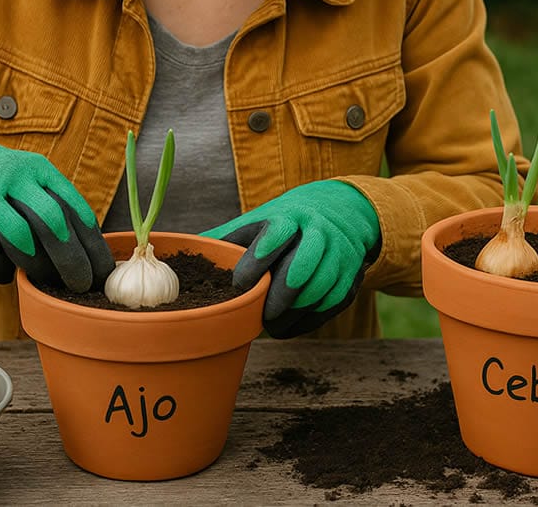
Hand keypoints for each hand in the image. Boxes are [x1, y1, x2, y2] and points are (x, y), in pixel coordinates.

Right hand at [0, 142, 113, 291]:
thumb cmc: (3, 185)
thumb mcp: (30, 183)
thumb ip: (55, 208)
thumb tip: (91, 255)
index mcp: (41, 170)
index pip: (75, 208)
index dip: (92, 243)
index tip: (102, 271)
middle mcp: (18, 175)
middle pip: (52, 221)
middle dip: (70, 258)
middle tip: (81, 286)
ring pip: (19, 235)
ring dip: (36, 264)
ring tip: (46, 282)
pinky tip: (7, 277)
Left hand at [200, 180, 380, 337]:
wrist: (342, 210)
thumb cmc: (288, 221)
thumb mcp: (260, 220)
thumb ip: (228, 238)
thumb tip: (185, 251)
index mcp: (290, 216)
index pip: (275, 236)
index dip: (256, 262)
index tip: (239, 284)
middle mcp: (319, 233)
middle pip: (301, 270)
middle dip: (277, 298)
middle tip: (260, 316)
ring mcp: (340, 255)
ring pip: (319, 292)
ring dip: (293, 314)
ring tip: (271, 326)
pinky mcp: (352, 276)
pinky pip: (332, 305)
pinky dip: (310, 321)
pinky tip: (290, 326)